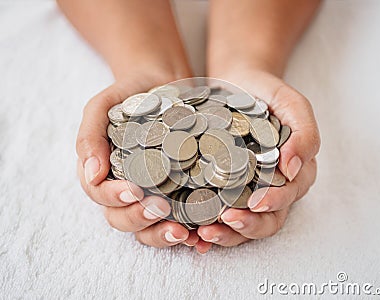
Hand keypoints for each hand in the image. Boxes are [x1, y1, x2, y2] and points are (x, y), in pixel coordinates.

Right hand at [76, 74, 198, 247]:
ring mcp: (151, 193)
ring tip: (182, 232)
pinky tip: (200, 233)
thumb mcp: (102, 106)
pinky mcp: (178, 193)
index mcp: (102, 172)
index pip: (100, 194)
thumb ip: (90, 136)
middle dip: (139, 219)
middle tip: (161, 209)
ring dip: (162, 234)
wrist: (163, 85)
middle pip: (122, 218)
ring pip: (148, 227)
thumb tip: (92, 174)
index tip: (134, 190)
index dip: (114, 197)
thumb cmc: (129, 95)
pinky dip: (187, 230)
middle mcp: (125, 188)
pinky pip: (178, 219)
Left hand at [196, 70, 319, 248]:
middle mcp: (270, 188)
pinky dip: (206, 227)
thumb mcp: (292, 105)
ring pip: (241, 224)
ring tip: (204, 234)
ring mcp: (244, 191)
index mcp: (292, 173)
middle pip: (266, 220)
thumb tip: (292, 168)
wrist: (237, 86)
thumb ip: (304, 134)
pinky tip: (191, 234)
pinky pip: (216, 214)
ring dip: (226, 235)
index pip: (287, 197)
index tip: (256, 204)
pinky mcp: (220, 189)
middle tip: (225, 221)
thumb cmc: (267, 95)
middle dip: (247, 226)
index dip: (274, 203)